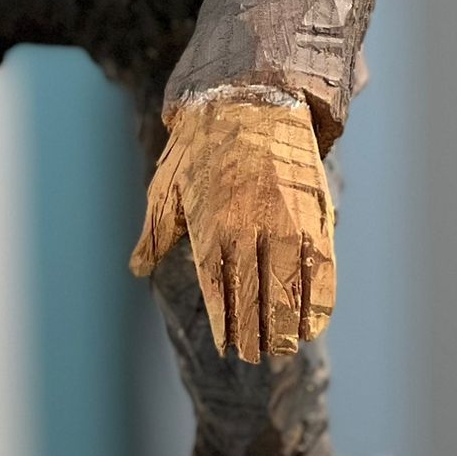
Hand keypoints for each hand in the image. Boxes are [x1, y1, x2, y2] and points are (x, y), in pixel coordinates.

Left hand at [131, 96, 334, 361]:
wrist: (248, 99)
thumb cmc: (200, 146)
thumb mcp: (166, 186)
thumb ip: (155, 232)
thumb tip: (136, 269)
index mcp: (211, 227)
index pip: (220, 290)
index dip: (227, 323)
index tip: (229, 348)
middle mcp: (249, 229)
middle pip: (255, 296)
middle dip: (258, 332)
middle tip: (260, 356)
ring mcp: (285, 220)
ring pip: (289, 286)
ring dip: (289, 323)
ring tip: (286, 348)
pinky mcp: (313, 211)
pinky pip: (320, 264)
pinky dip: (320, 296)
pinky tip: (315, 320)